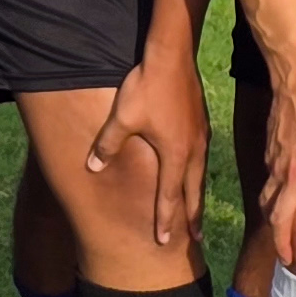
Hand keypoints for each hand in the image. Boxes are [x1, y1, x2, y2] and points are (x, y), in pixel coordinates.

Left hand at [85, 49, 211, 244]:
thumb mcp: (122, 117)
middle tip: (195, 239)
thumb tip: (93, 167)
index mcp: (174, 154)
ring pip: (200, 176)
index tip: (165, 240)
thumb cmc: (147, 87)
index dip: (167, 219)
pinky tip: (195, 173)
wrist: (172, 56)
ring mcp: (201, 137)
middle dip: (192, 217)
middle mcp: (192, 150)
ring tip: (197, 213)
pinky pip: (202, 159)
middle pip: (193, 192)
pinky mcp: (201, 124)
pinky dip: (198, 175)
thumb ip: (108, 144)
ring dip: (197, 197)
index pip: (170, 196)